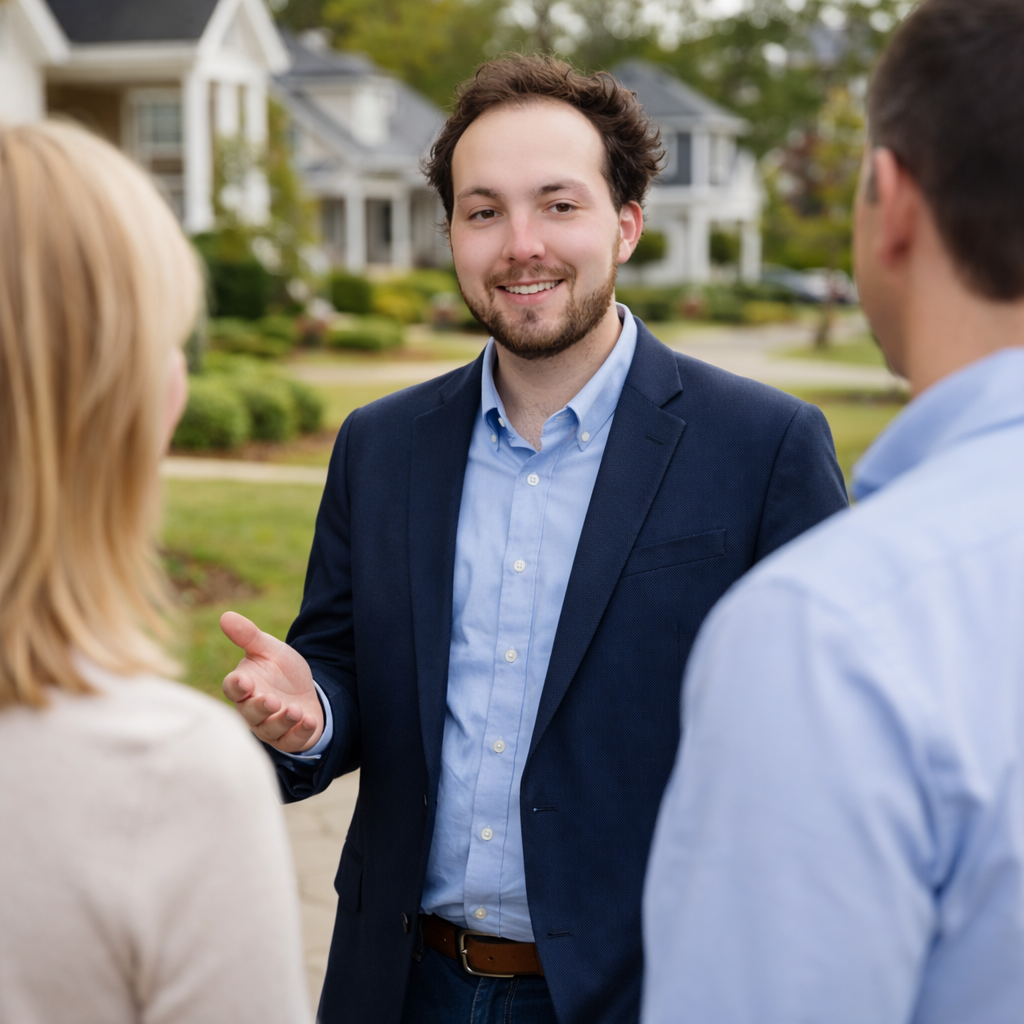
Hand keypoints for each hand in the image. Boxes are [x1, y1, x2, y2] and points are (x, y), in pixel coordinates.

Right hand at [220, 611, 324, 752]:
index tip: (245, 681)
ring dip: (283, 721)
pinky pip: (291, 741)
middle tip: (272, 701)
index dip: (237, 686)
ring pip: (270, 729)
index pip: (233, 688)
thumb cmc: (280, 670)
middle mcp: (252, 710)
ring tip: (296, 710)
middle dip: (261, 708)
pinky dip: (300, 733)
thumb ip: (249, 636)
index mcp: (244, 686)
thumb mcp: (269, 649)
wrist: (306, 691)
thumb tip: (225, 616)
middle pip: (250, 713)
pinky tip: (310, 722)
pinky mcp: (288, 738)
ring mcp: (270, 726)